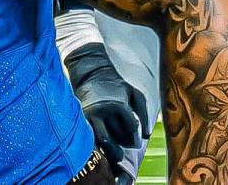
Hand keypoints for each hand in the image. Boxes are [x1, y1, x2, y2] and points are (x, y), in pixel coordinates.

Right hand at [65, 43, 148, 172]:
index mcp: (118, 105)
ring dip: (110, 149)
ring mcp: (90, 115)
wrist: (93, 74)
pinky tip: (103, 146)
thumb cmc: (117, 86)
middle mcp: (103, 111)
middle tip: (125, 147)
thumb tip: (146, 135)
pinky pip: (90, 137)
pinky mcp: (81, 118)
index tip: (136, 142)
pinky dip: (97, 145)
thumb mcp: (134, 94)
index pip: (130, 128)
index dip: (135, 138)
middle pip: (116, 136)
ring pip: (101, 140)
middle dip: (123, 145)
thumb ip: (144, 113)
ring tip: (115, 152)